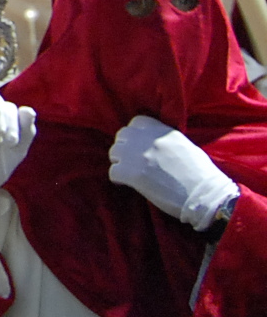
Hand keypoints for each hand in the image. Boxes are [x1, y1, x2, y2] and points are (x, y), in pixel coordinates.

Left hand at [108, 115, 237, 230]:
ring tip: (129, 172)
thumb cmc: (201, 174)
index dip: (135, 134)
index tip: (138, 145)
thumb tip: (154, 144)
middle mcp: (148, 139)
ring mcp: (138, 155)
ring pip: (114, 152)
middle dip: (125, 147)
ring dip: (119, 162)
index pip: (137, 122)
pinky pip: (113, 172)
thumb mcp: (185, 146)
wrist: (204, 195)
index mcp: (163, 131)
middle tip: (132, 160)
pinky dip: (118, 179)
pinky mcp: (132, 173)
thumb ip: (165, 140)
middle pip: (122, 135)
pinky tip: (126, 184)